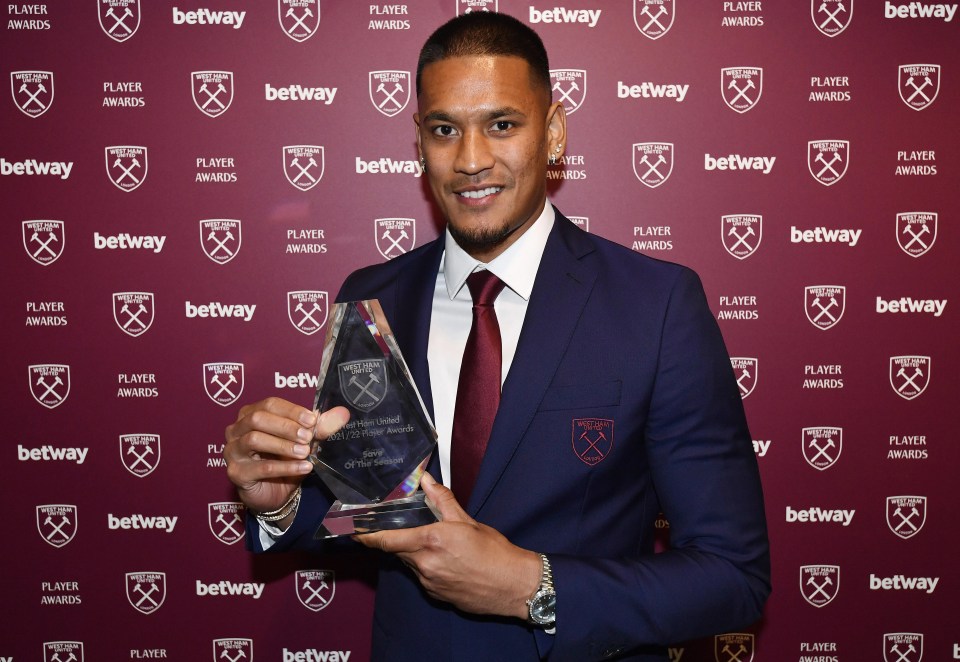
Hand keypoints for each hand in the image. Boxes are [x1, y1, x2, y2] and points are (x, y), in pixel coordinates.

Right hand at [224, 397, 348, 521]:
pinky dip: (284, 467)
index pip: (270, 404)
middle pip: (258, 419)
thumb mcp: (304, 441)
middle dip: (286, 426)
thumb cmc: (285, 460)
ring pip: (254, 440)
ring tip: (305, 453)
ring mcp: (233, 451)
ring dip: (283, 445)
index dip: (292, 411)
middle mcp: (236, 429)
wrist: (276, 493)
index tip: (312, 420)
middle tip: (308, 437)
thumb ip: (320, 427)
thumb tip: (343, 413)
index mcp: (251, 414)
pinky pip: (260, 467)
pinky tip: (303, 468)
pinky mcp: (236, 473)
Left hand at [355, 473, 540, 618]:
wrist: (513, 586)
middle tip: (400, 526)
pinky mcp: (436, 595)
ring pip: (410, 563)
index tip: (354, 531)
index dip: (367, 536)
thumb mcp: (468, 521)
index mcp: (430, 541)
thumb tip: (426, 481)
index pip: (386, 539)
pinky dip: (426, 565)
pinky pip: (423, 576)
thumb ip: (442, 501)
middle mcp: (425, 564)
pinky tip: (445, 560)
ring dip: (414, 551)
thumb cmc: (494, 553)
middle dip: (396, 538)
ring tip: (432, 542)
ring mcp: (430, 582)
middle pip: (397, 550)